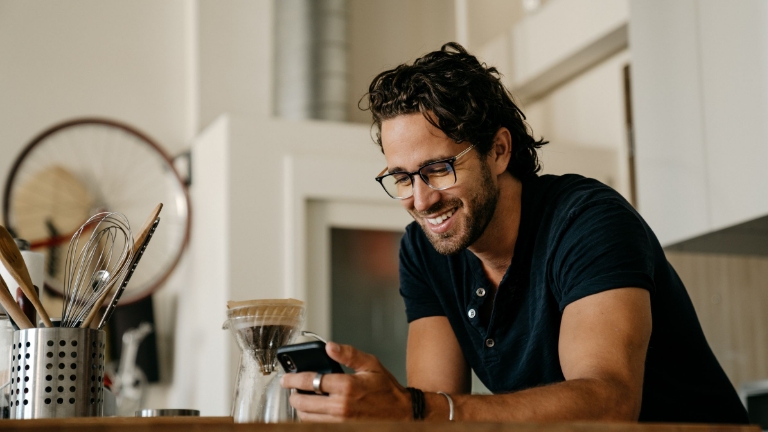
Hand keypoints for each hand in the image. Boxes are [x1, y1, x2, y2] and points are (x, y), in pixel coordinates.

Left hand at [280, 341, 411, 421]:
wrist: (401, 413)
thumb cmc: (386, 389)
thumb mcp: (370, 364)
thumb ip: (348, 354)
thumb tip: (329, 346)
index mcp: (347, 387)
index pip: (311, 381)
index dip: (294, 379)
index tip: (286, 378)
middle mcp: (341, 407)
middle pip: (304, 403)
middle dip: (293, 395)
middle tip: (292, 389)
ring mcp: (341, 422)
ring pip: (307, 417)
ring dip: (301, 408)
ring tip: (303, 399)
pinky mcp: (342, 430)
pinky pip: (317, 426)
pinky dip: (311, 418)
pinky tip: (314, 410)